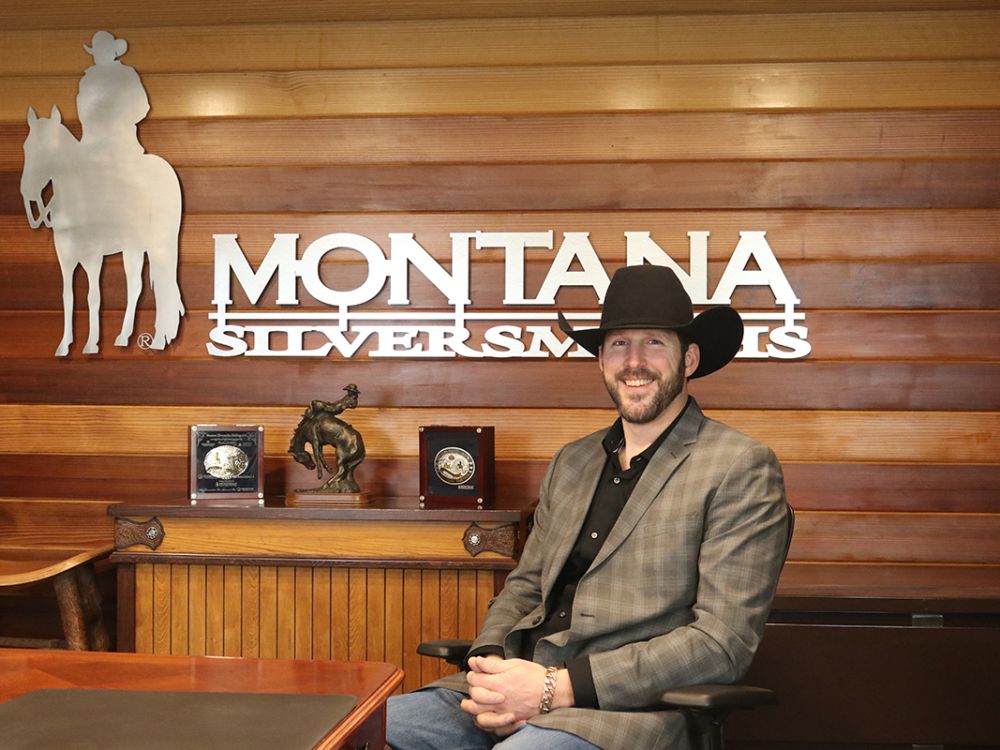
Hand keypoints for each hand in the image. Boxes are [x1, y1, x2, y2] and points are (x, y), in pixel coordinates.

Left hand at [459, 656, 573, 733]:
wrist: (552, 691)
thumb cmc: (534, 675)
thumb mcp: (514, 664)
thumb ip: (492, 664)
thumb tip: (475, 661)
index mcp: (499, 683)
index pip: (475, 679)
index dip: (473, 672)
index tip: (477, 670)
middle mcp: (498, 700)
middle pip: (474, 696)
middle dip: (471, 688)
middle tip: (477, 683)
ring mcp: (503, 712)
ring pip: (478, 714)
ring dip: (472, 707)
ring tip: (473, 701)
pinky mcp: (509, 721)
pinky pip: (490, 726)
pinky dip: (483, 722)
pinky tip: (483, 714)